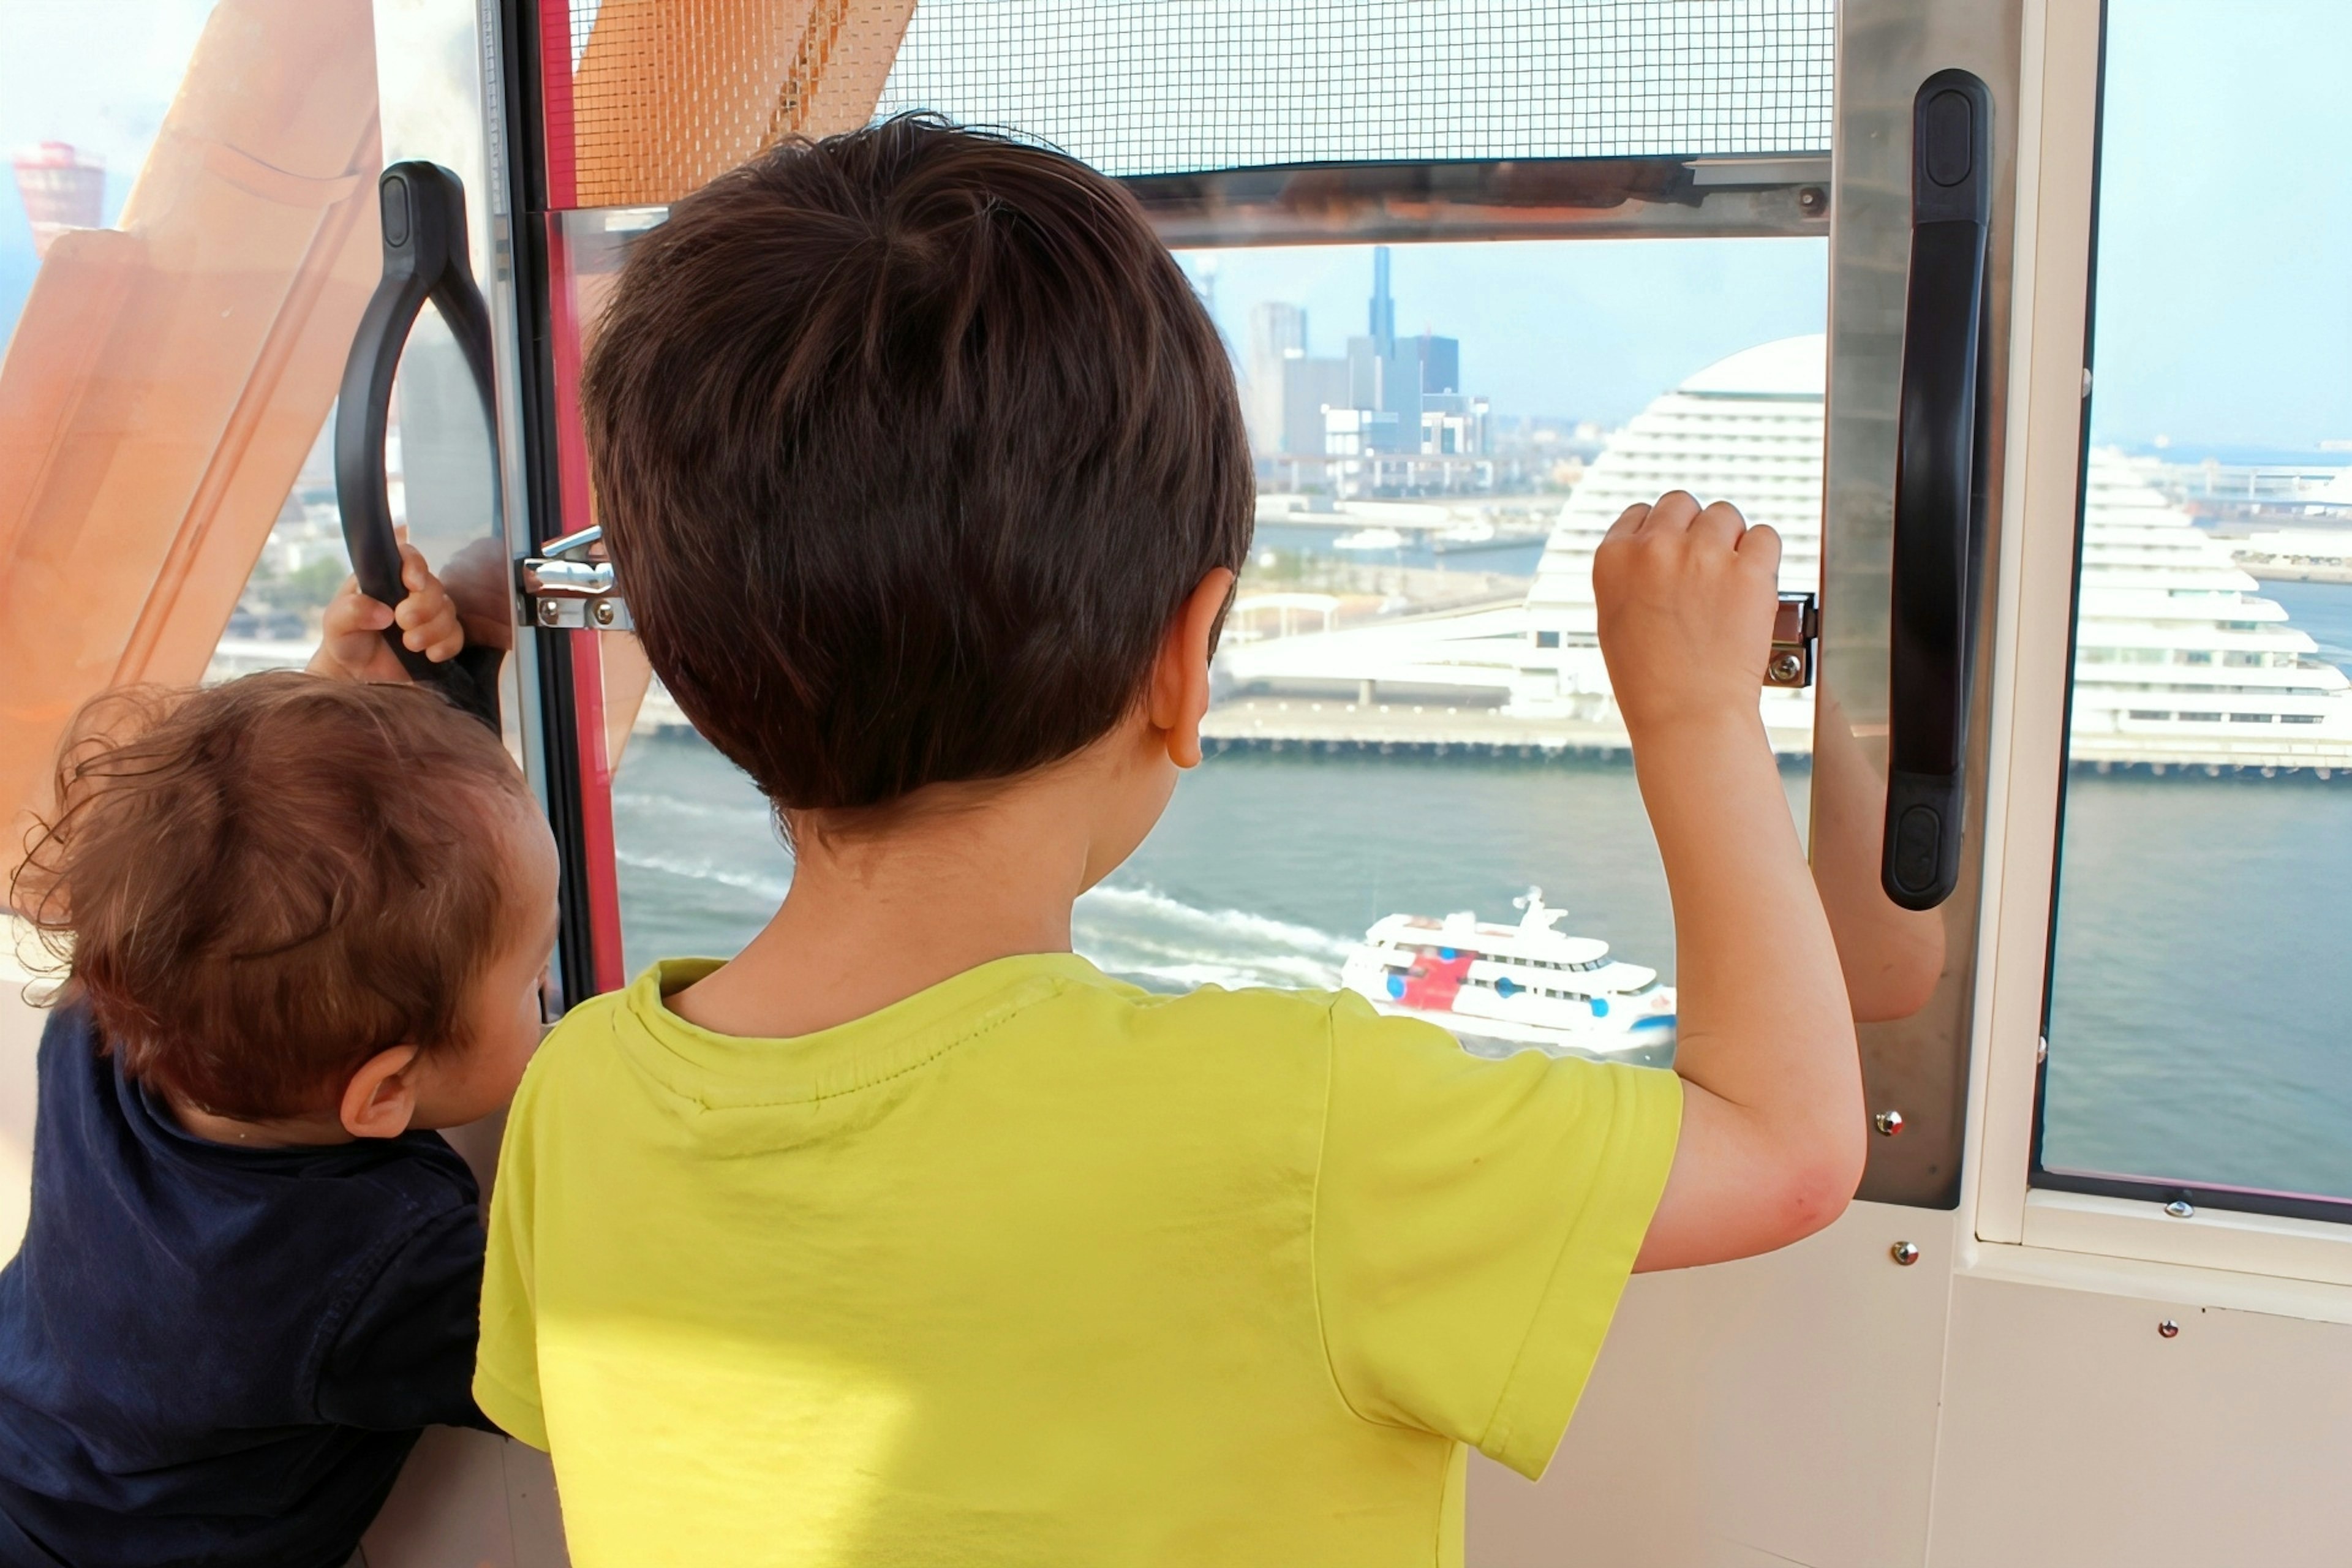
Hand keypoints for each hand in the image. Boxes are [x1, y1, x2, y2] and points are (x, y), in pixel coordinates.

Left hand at [307, 536, 463, 682]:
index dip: (415, 565)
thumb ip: (352, 610)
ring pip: (449, 611)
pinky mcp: (440, 638)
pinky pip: (457, 636)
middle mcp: (411, 592)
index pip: (408, 557)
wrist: (356, 673)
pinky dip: (447, 646)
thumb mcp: (336, 623)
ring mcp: (429, 615)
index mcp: (386, 578)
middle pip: (434, 586)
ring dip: (433, 629)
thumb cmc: (345, 639)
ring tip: (409, 644)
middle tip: (403, 622)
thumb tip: (384, 613)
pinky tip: (430, 655)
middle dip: (423, 606)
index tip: (412, 584)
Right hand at [1593, 491, 1780, 738]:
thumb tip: (1654, 546)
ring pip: (1725, 514)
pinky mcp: (1749, 570)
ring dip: (1729, 540)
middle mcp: (1656, 547)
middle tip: (1702, 564)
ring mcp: (1704, 555)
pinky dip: (1763, 556)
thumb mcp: (1614, 619)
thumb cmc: (1649, 682)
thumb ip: (1631, 573)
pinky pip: (1764, 536)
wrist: (1688, 717)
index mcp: (1614, 558)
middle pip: (1681, 503)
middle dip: (1693, 529)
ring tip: (1728, 579)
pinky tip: (1753, 582)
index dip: (1659, 532)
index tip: (1670, 552)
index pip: (1640, 513)